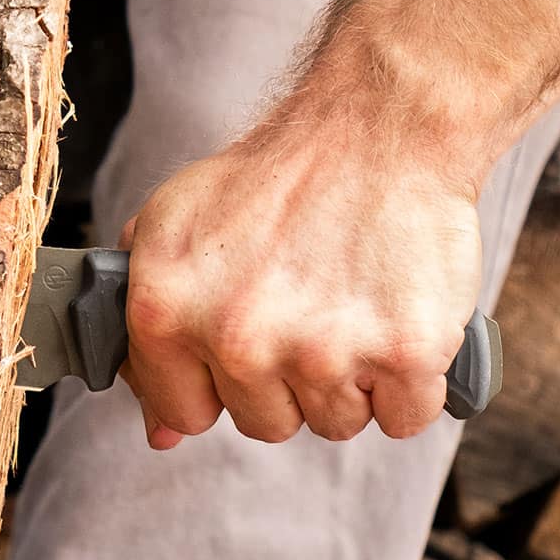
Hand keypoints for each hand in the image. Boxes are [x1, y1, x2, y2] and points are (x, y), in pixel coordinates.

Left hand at [117, 116, 482, 449]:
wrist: (376, 129)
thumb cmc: (276, 177)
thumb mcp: (171, 225)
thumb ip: (150, 329)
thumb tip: (160, 431)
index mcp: (167, 310)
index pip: (183, 412)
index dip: (216, 385)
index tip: (243, 349)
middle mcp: (238, 338)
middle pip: (265, 424)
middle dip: (287, 379)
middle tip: (307, 308)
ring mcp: (322, 351)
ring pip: (335, 422)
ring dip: (349, 380)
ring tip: (349, 304)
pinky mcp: (403, 354)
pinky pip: (403, 418)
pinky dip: (409, 383)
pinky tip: (392, 321)